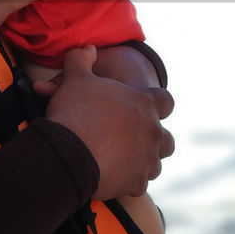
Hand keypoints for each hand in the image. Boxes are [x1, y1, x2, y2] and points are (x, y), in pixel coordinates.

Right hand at [43, 46, 174, 199]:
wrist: (68, 152)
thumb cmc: (75, 111)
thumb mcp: (75, 79)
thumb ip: (82, 60)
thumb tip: (88, 48)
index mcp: (144, 104)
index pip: (167, 101)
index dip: (157, 104)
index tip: (143, 107)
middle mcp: (152, 133)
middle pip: (167, 140)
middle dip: (154, 140)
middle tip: (133, 139)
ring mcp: (147, 160)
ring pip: (156, 164)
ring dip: (143, 162)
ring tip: (124, 160)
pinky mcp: (136, 184)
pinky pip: (139, 185)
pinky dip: (129, 182)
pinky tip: (114, 178)